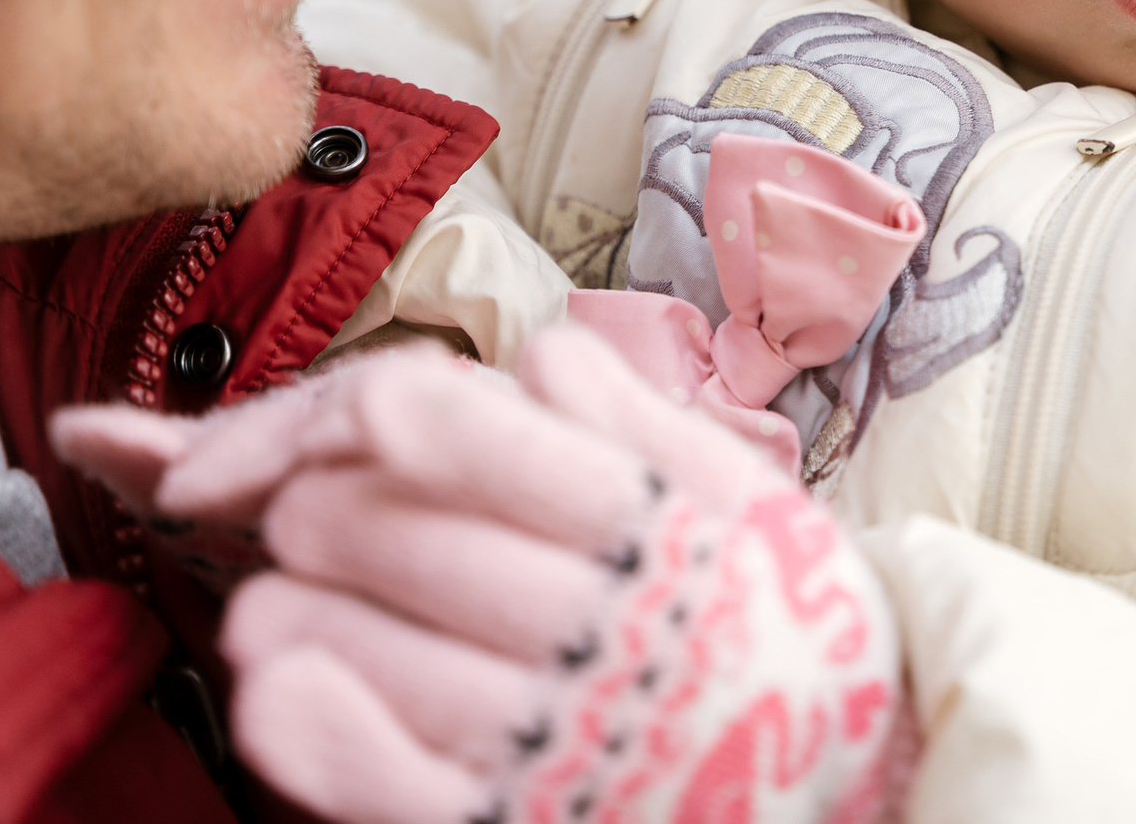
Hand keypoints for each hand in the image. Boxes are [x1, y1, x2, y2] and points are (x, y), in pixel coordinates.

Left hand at [54, 328, 909, 823]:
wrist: (864, 791)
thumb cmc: (786, 627)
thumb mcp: (752, 504)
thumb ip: (641, 422)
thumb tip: (537, 355)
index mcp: (656, 521)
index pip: (459, 432)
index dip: (369, 417)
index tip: (347, 423)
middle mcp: (605, 623)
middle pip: (385, 533)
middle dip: (318, 511)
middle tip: (309, 514)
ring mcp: (560, 734)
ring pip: (364, 650)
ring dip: (291, 614)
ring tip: (276, 604)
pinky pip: (393, 785)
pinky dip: (315, 734)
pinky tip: (271, 694)